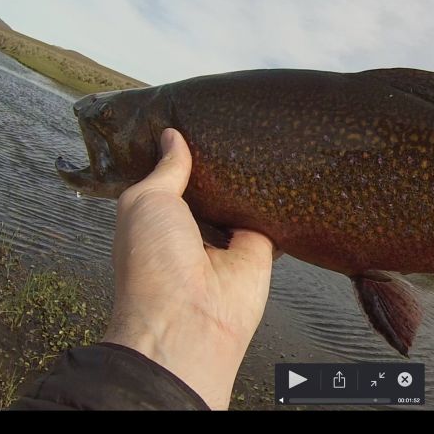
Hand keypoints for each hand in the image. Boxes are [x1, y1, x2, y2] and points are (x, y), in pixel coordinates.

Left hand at [103, 128, 274, 409]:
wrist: (191, 318)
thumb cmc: (153, 258)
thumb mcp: (145, 202)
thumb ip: (165, 170)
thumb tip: (172, 136)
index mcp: (158, 218)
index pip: (172, 179)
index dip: (180, 152)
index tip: (193, 115)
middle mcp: (193, 228)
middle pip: (211, 186)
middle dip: (219, 160)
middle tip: (236, 119)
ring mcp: (229, 238)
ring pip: (242, 198)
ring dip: (250, 176)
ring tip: (264, 133)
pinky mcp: (261, 247)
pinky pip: (271, 217)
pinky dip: (278, 199)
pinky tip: (288, 167)